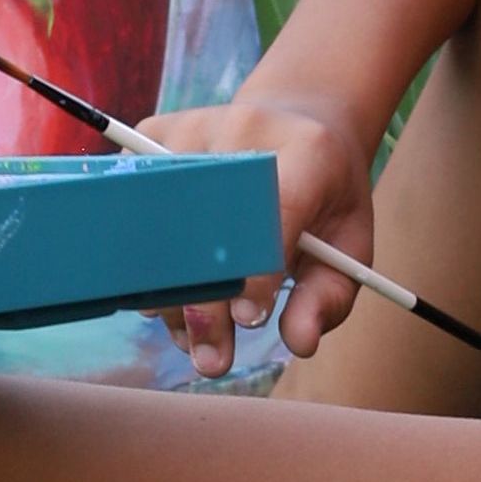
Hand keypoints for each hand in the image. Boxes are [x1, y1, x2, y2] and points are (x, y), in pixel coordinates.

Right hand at [144, 91, 377, 378]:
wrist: (297, 122)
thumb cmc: (326, 196)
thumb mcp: (348, 246)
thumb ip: (329, 297)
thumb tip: (301, 343)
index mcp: (306, 151)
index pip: (274, 208)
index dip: (257, 270)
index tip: (249, 320)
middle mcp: (241, 128)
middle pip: (204, 224)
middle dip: (204, 305)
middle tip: (211, 360)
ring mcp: (189, 128)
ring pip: (159, 225)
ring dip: (172, 297)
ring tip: (196, 335)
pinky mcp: (150, 135)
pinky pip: (132, 211)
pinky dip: (150, 266)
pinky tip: (179, 289)